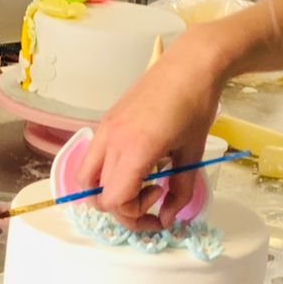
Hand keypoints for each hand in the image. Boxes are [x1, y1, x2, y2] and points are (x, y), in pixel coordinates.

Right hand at [79, 32, 225, 228]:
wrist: (191, 65)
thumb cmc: (197, 106)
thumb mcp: (192, 154)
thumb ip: (180, 192)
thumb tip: (168, 218)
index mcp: (135, 150)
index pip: (115, 201)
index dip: (136, 216)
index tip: (160, 208)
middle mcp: (111, 141)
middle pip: (98, 196)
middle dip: (124, 209)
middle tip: (152, 200)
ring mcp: (104, 129)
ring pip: (86, 178)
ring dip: (107, 192)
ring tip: (138, 184)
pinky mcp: (106, 121)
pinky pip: (92, 158)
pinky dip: (105, 173)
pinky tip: (134, 164)